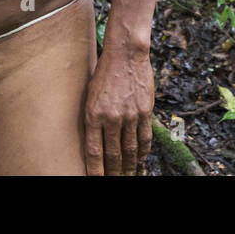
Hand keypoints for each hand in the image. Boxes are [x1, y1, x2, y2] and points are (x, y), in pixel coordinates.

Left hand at [83, 46, 153, 175]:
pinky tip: (141, 158)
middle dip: (112, 171)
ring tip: (127, 173)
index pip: (93, 152)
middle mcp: (111, 118)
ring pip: (129, 149)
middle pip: (112, 154)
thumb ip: (92, 118)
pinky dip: (143, 151)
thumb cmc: (104, 73)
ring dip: (129, 164)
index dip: (95, 170)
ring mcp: (129, 115)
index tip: (96, 179)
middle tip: (112, 178)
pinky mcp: (144, 111)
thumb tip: (94, 141)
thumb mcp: (90, 95)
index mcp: (93, 114)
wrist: (125, 55)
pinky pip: (144, 137)